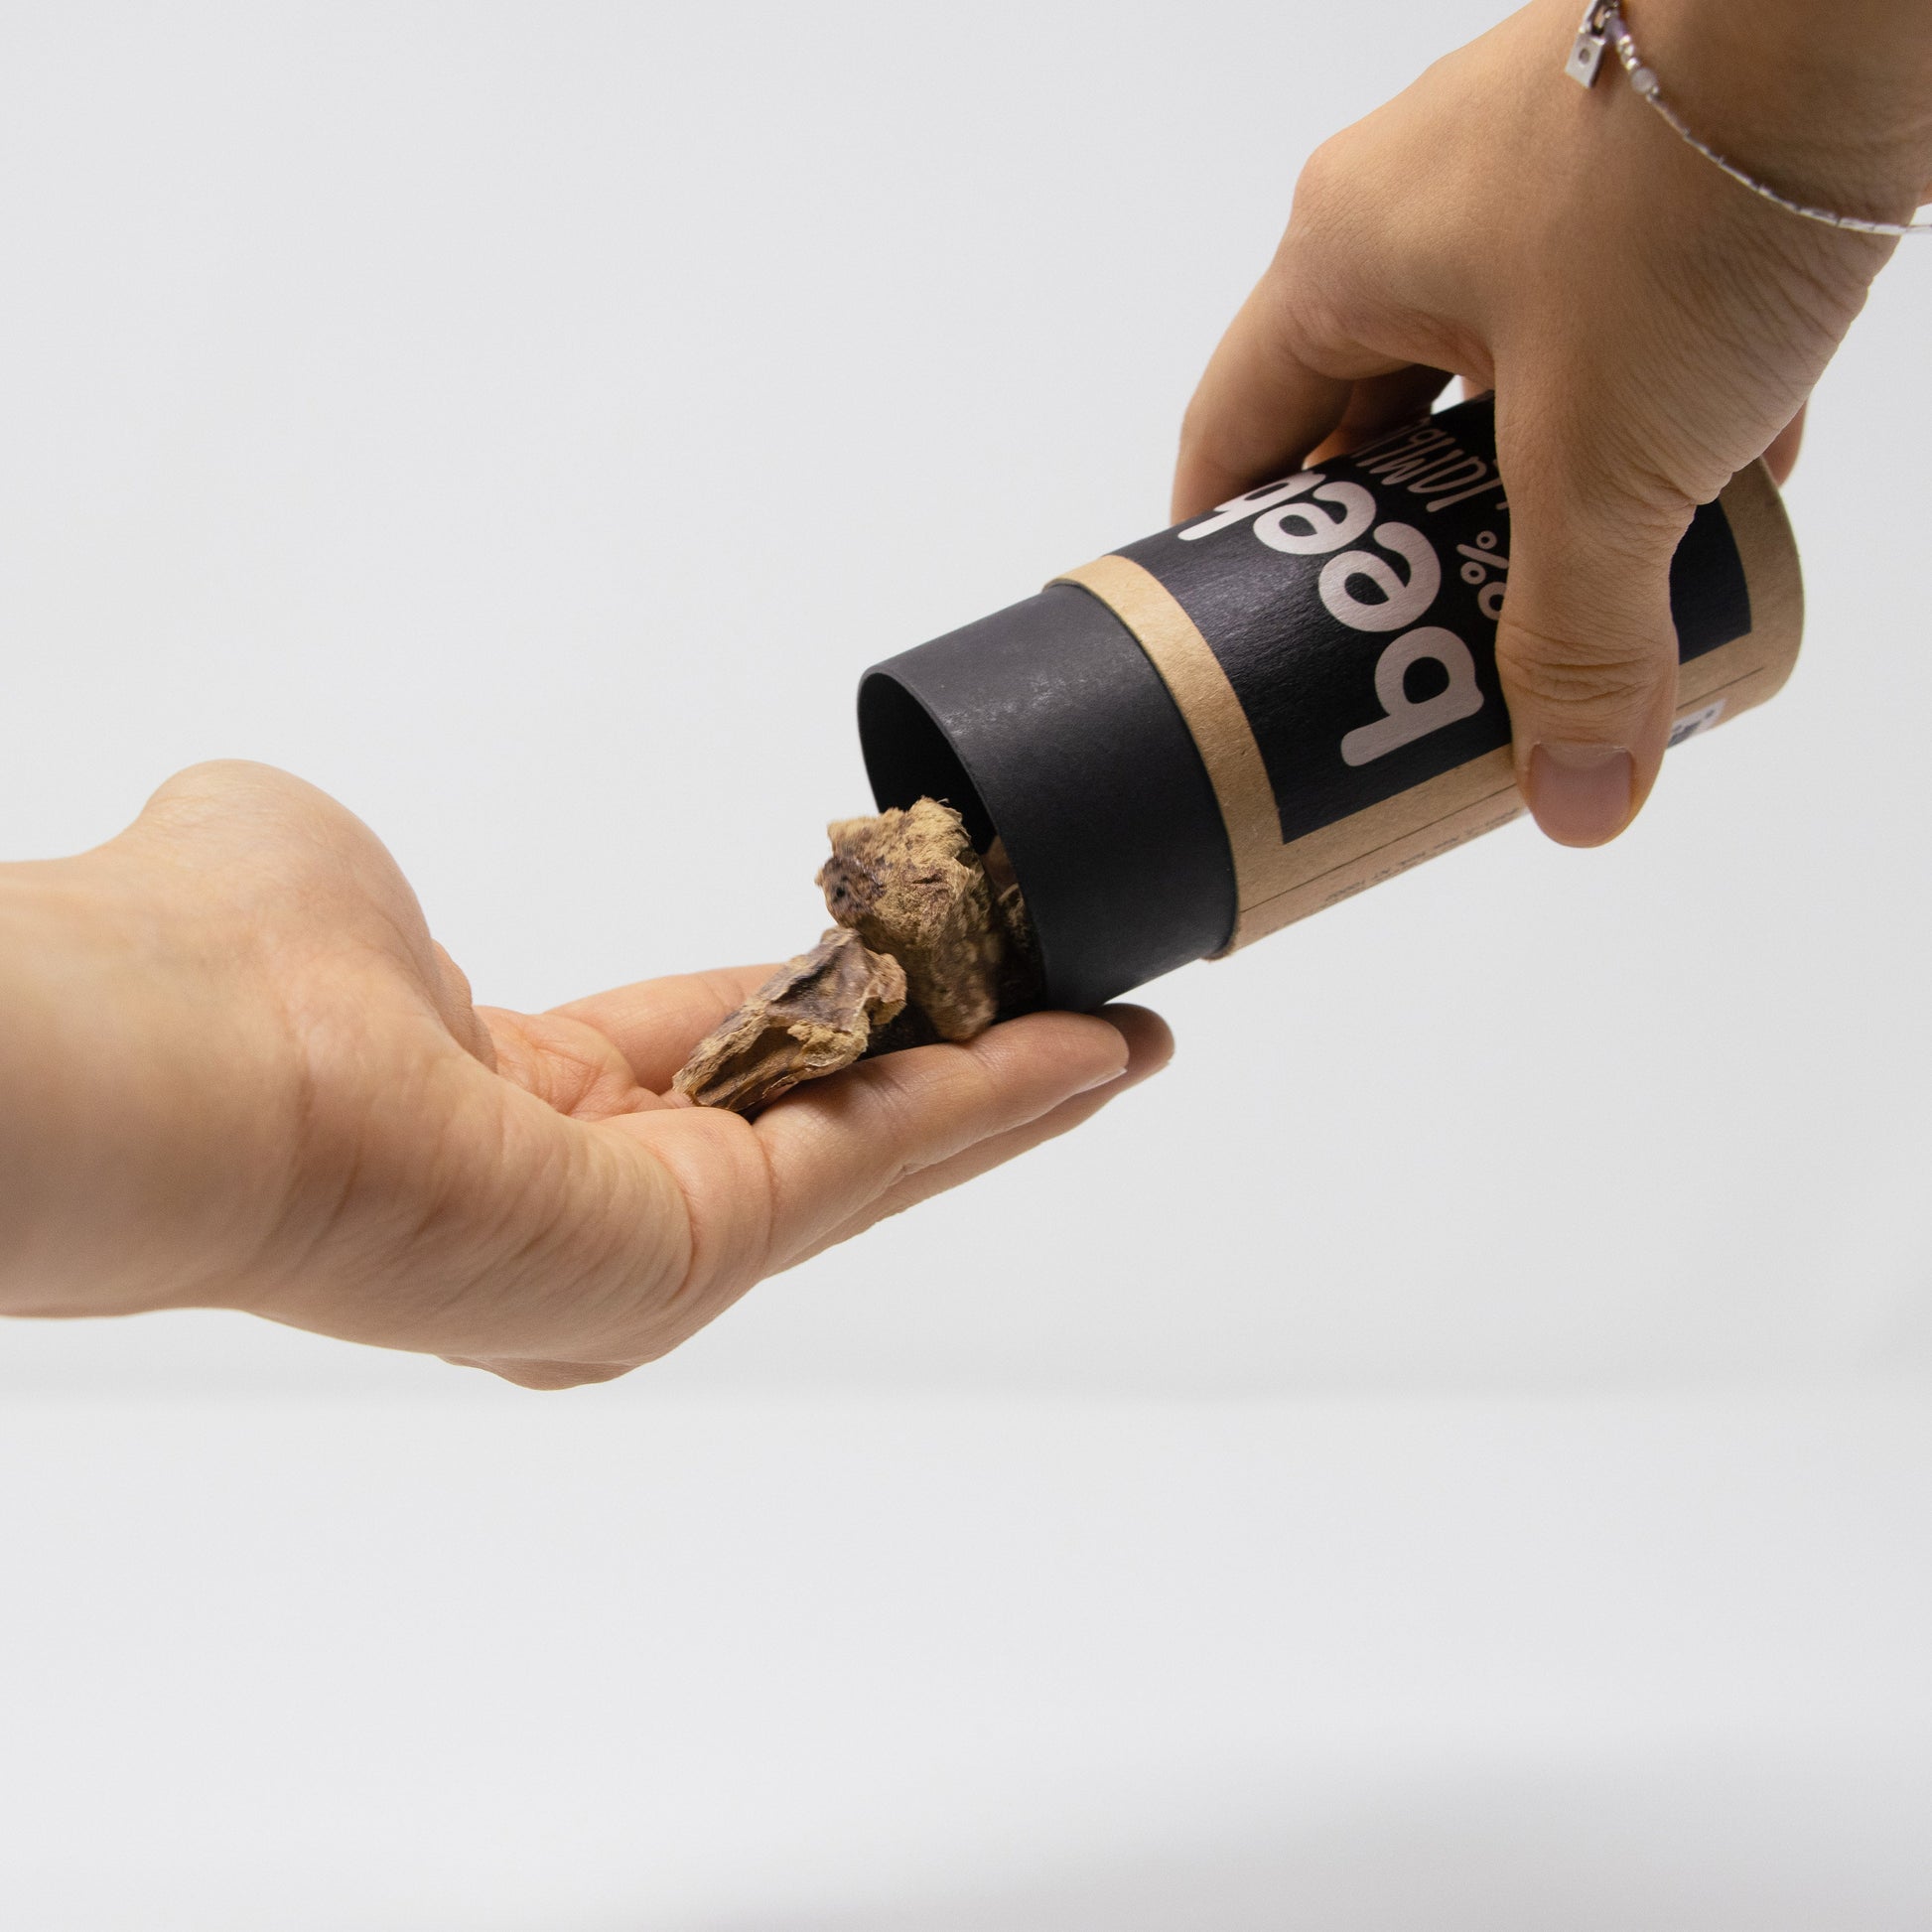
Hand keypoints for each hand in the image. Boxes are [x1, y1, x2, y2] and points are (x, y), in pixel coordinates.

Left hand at [0, 762, 1167, 1386]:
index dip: (836, 1017)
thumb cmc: (220, 963)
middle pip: (827, 1134)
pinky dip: (993, 1105)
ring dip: (1009, 1098)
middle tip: (1086, 1029)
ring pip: (873, 1159)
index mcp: (518, 1120)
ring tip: (1127, 1040)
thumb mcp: (346, 884)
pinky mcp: (692, 1255)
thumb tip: (363, 912)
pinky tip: (1089, 1054)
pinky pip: (874, 1159)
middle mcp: (595, 1211)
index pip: (719, 1062)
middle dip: (962, 1081)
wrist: (178, 1053)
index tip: (928, 974)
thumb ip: (397, 916)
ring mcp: (646, 1255)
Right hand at [1174, 0, 1930, 844]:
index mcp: (1340, 262)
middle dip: (1396, 540)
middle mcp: (1416, 206)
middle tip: (1415, 645)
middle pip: (1363, 415)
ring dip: (1529, 481)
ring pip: (1498, 370)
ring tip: (1567, 586)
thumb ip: (1576, 643)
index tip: (1250, 643)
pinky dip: (1647, 410)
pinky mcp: (1650, 160)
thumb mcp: (1606, 466)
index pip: (1233, 432)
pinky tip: (1711, 486)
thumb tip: (1575, 799)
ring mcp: (1536, 175)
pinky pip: (1613, 318)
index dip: (1228, 551)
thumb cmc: (1684, 186)